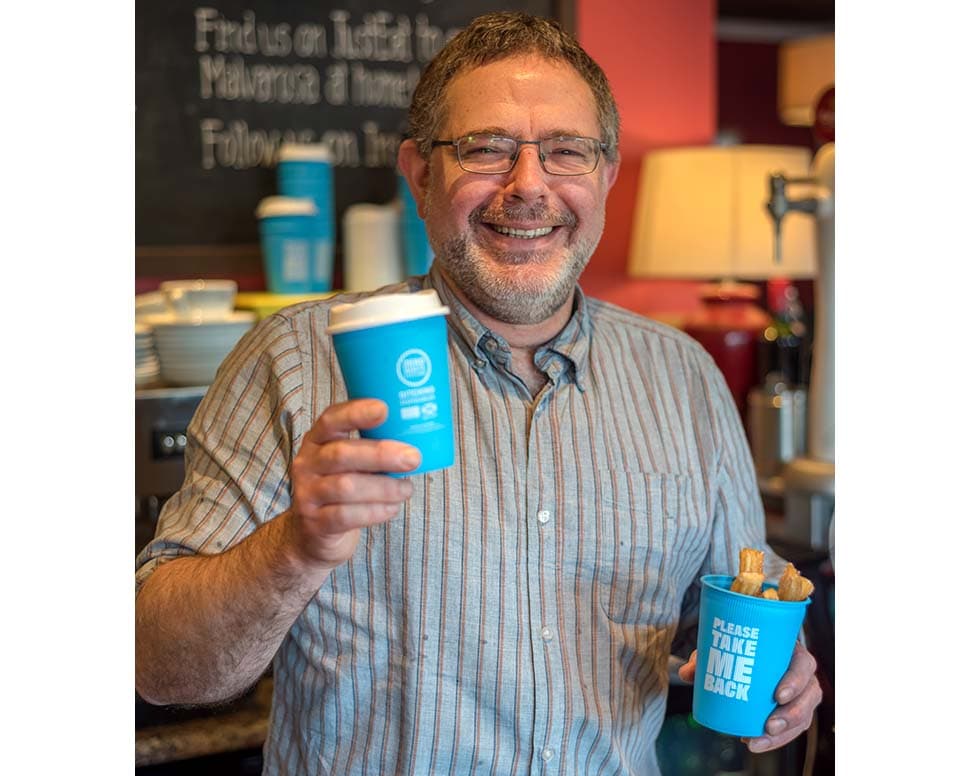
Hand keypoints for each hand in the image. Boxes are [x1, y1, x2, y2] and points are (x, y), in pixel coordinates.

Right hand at [288, 398, 420, 569]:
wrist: (313, 533)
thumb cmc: (342, 487)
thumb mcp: (349, 462)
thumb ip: (372, 447)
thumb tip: (416, 439)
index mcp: (317, 441)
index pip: (331, 420)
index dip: (356, 413)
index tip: (384, 408)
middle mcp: (307, 464)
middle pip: (341, 454)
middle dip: (381, 455)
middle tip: (413, 458)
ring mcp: (308, 494)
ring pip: (346, 487)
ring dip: (384, 487)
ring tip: (406, 489)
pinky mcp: (316, 523)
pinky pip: (346, 516)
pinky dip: (375, 511)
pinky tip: (392, 508)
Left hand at [677, 642, 822, 752]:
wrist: (747, 651)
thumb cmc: (741, 645)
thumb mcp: (724, 646)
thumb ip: (704, 658)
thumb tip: (687, 674)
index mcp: (791, 650)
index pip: (804, 664)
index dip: (796, 681)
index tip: (778, 695)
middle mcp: (802, 673)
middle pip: (809, 695)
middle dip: (791, 715)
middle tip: (768, 726)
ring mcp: (801, 693)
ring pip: (804, 716)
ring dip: (784, 733)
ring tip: (757, 740)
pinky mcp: (793, 709)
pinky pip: (794, 728)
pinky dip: (777, 739)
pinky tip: (755, 742)